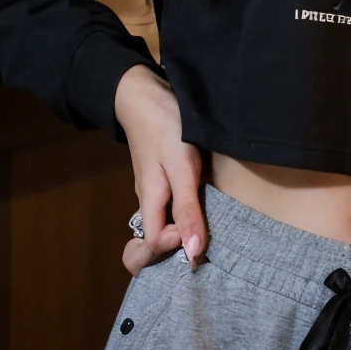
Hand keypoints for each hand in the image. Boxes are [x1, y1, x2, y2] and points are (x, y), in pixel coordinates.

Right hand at [114, 65, 205, 276]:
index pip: (150, 249)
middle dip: (169, 254)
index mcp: (149, 203)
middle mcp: (147, 203)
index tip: (195, 230)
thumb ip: (187, 210)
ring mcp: (152, 192)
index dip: (172, 248)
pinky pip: (166, 212)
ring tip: (205, 230)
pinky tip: (201, 210)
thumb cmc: (166, 127)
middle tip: (199, 243)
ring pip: (159, 228)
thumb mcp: (182, 168)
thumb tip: (193, 256)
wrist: (144, 93)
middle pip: (149, 246)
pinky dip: (181, 219)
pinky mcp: (160, 181)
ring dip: (179, 236)